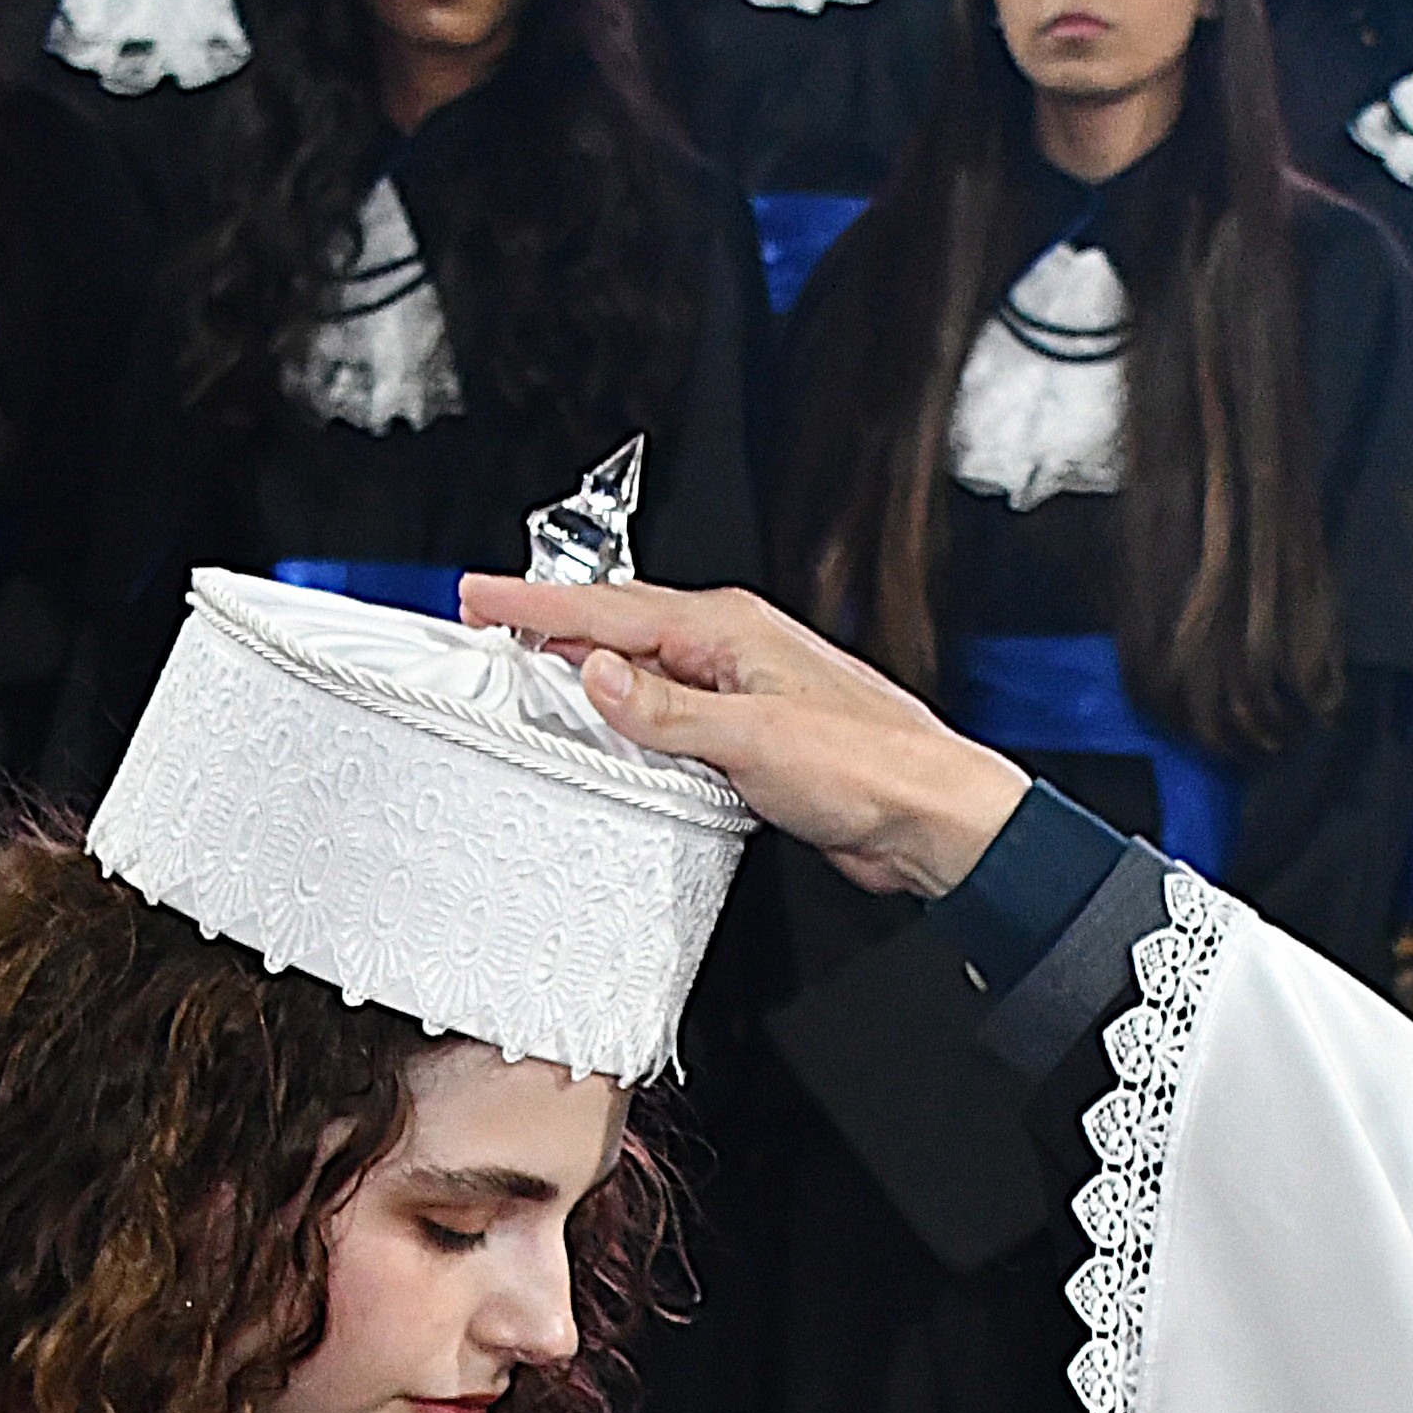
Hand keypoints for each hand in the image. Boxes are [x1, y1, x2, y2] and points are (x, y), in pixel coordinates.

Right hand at [461, 574, 1031, 899]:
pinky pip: (672, 712)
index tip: (480, 597)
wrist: (931, 815)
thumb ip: (667, 708)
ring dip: (587, 666)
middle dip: (550, 623)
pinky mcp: (753, 734)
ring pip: (645, 668)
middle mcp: (735, 648)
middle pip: (622, 626)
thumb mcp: (753, 736)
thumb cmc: (870, 766)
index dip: (537, 605)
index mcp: (731, 629)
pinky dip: (629, 713)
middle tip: (487, 621)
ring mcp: (744, 689)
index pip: (612, 609)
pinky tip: (614, 728)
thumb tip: (594, 672)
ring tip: (531, 666)